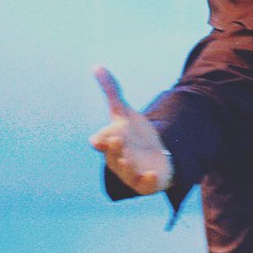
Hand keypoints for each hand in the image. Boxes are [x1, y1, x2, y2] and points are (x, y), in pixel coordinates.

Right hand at [88, 66, 172, 194]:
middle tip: (118, 139)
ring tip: (130, 160)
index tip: (103, 137)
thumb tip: (97, 66)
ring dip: (127, 167)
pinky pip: (146, 186)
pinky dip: (148, 181)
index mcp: (109, 144)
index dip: (102, 139)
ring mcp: (132, 174)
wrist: (155, 153)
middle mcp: (118, 160)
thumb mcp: (124, 112)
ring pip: (126, 173)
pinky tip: (154, 174)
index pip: (102, 142)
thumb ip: (111, 92)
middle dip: (116, 149)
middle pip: (113, 157)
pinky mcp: (147, 183)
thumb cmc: (134, 134)